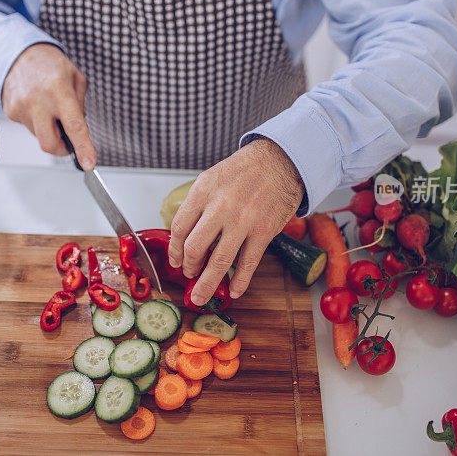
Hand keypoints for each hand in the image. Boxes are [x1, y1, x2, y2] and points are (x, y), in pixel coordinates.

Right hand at [2, 43, 96, 168]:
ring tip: (48, 107)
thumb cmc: (50, 64)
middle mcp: (37, 99)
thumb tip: (80, 131)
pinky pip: (29, 128)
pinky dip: (37, 122)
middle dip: (62, 149)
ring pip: (39, 137)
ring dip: (49, 130)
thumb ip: (81, 105)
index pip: (73, 126)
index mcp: (58, 88)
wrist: (17, 52)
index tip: (88, 163)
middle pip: (50, 144)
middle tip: (68, 140)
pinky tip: (36, 105)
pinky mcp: (10, 112)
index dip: (82, 147)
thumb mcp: (76, 78)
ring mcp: (20, 107)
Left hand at [167, 138, 304, 303]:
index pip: (179, 228)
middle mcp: (220, 207)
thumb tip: (187, 235)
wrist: (281, 161)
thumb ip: (199, 204)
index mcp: (202, 191)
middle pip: (194, 248)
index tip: (176, 260)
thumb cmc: (245, 169)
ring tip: (201, 296)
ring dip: (207, 284)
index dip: (174, 250)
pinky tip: (234, 291)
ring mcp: (243, 221)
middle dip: (189, 268)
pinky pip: (248, 263)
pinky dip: (240, 282)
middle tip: (190, 274)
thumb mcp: (212, 177)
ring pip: (219, 261)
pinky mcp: (263, 231)